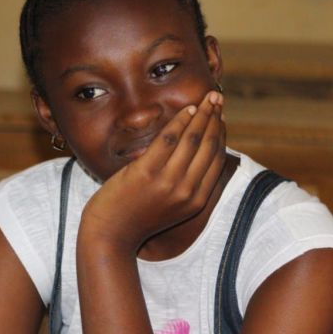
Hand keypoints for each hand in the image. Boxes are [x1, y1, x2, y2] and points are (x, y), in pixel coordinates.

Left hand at [79, 91, 225, 252]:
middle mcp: (187, 191)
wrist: (111, 235)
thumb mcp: (172, 207)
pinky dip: (180, 121)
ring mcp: (167, 182)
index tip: (221, 118)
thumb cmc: (138, 217)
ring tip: (205, 100)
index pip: (216, 160)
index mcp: (196, 201)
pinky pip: (169, 139)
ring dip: (201, 115)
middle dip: (215, 118)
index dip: (220, 135)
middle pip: (208, 146)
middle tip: (217, 99)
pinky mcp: (147, 172)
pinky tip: (186, 110)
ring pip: (192, 140)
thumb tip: (198, 153)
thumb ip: (187, 185)